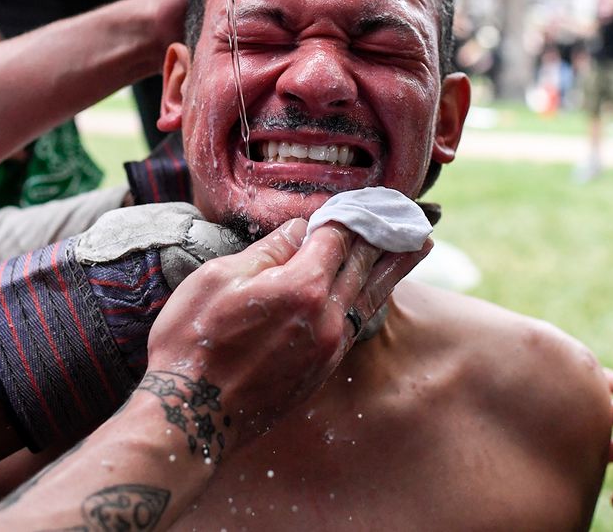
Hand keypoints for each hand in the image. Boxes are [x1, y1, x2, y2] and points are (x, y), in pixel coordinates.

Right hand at [146, 218, 429, 447]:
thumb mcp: (218, 278)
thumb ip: (267, 251)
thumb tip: (298, 231)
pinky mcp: (324, 367)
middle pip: (363, 262)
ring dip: (396, 265)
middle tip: (404, 211)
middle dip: (381, 232)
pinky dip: (375, 297)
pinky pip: (359, 321)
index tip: (356, 197)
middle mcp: (326, 315)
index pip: (337, 236)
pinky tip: (380, 288)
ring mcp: (330, 345)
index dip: (345, 212)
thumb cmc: (192, 342)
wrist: (191, 416)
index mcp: (302, 286)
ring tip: (420, 243)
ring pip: (371, 294)